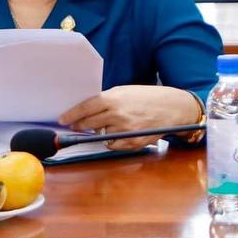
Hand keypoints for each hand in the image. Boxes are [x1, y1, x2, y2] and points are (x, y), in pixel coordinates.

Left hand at [58, 85, 204, 150]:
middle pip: (89, 123)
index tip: (62, 119)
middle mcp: (118, 114)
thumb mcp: (127, 92)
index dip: (72, 114)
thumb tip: (89, 110)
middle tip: (75, 125)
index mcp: (115, 98)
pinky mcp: (132, 142)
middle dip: (80, 125)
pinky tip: (121, 133)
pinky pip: (113, 145)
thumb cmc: (151, 97)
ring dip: (101, 131)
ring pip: (101, 134)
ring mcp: (125, 129)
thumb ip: (108, 100)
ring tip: (111, 124)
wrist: (175, 108)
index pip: (86, 107)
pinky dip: (113, 140)